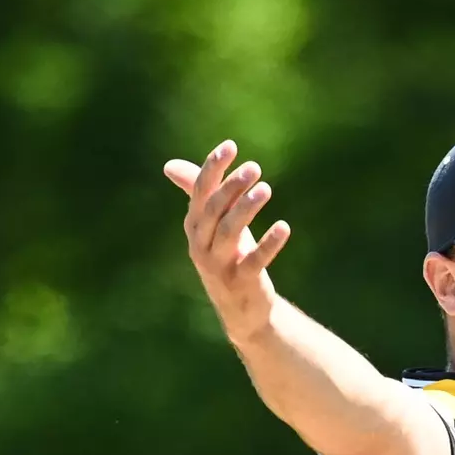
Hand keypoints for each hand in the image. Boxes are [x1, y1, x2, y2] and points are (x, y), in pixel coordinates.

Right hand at [164, 140, 291, 341]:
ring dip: (247, 209)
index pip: (200, 192)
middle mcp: (201, 245)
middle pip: (214, 210)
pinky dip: (269, 244)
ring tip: (266, 189)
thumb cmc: (227, 257)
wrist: (240, 309)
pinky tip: (284, 228)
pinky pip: (254, 261)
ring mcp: (219, 266)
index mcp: (194, 226)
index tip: (231, 146)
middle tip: (254, 168)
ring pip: (230, 232)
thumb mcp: (213, 226)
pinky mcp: (242, 283)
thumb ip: (197, 194)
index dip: (212, 168)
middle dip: (232, 186)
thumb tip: (169, 166)